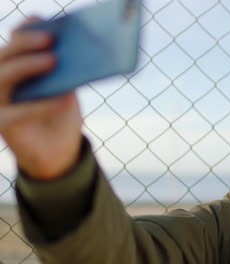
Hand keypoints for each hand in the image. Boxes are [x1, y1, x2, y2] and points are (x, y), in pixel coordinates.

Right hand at [0, 18, 82, 180]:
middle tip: (50, 39)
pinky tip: (63, 99)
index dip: (25, 30)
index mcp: (17, 67)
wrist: (61, 150)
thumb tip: (76, 47)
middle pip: (4, 56)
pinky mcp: (4, 125)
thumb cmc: (62, 113)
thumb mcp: (66, 87)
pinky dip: (41, 105)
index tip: (42, 21)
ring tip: (52, 61)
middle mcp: (2, 81)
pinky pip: (17, 112)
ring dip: (26, 66)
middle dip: (25, 43)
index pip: (14, 42)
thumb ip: (65, 70)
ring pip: (1, 78)